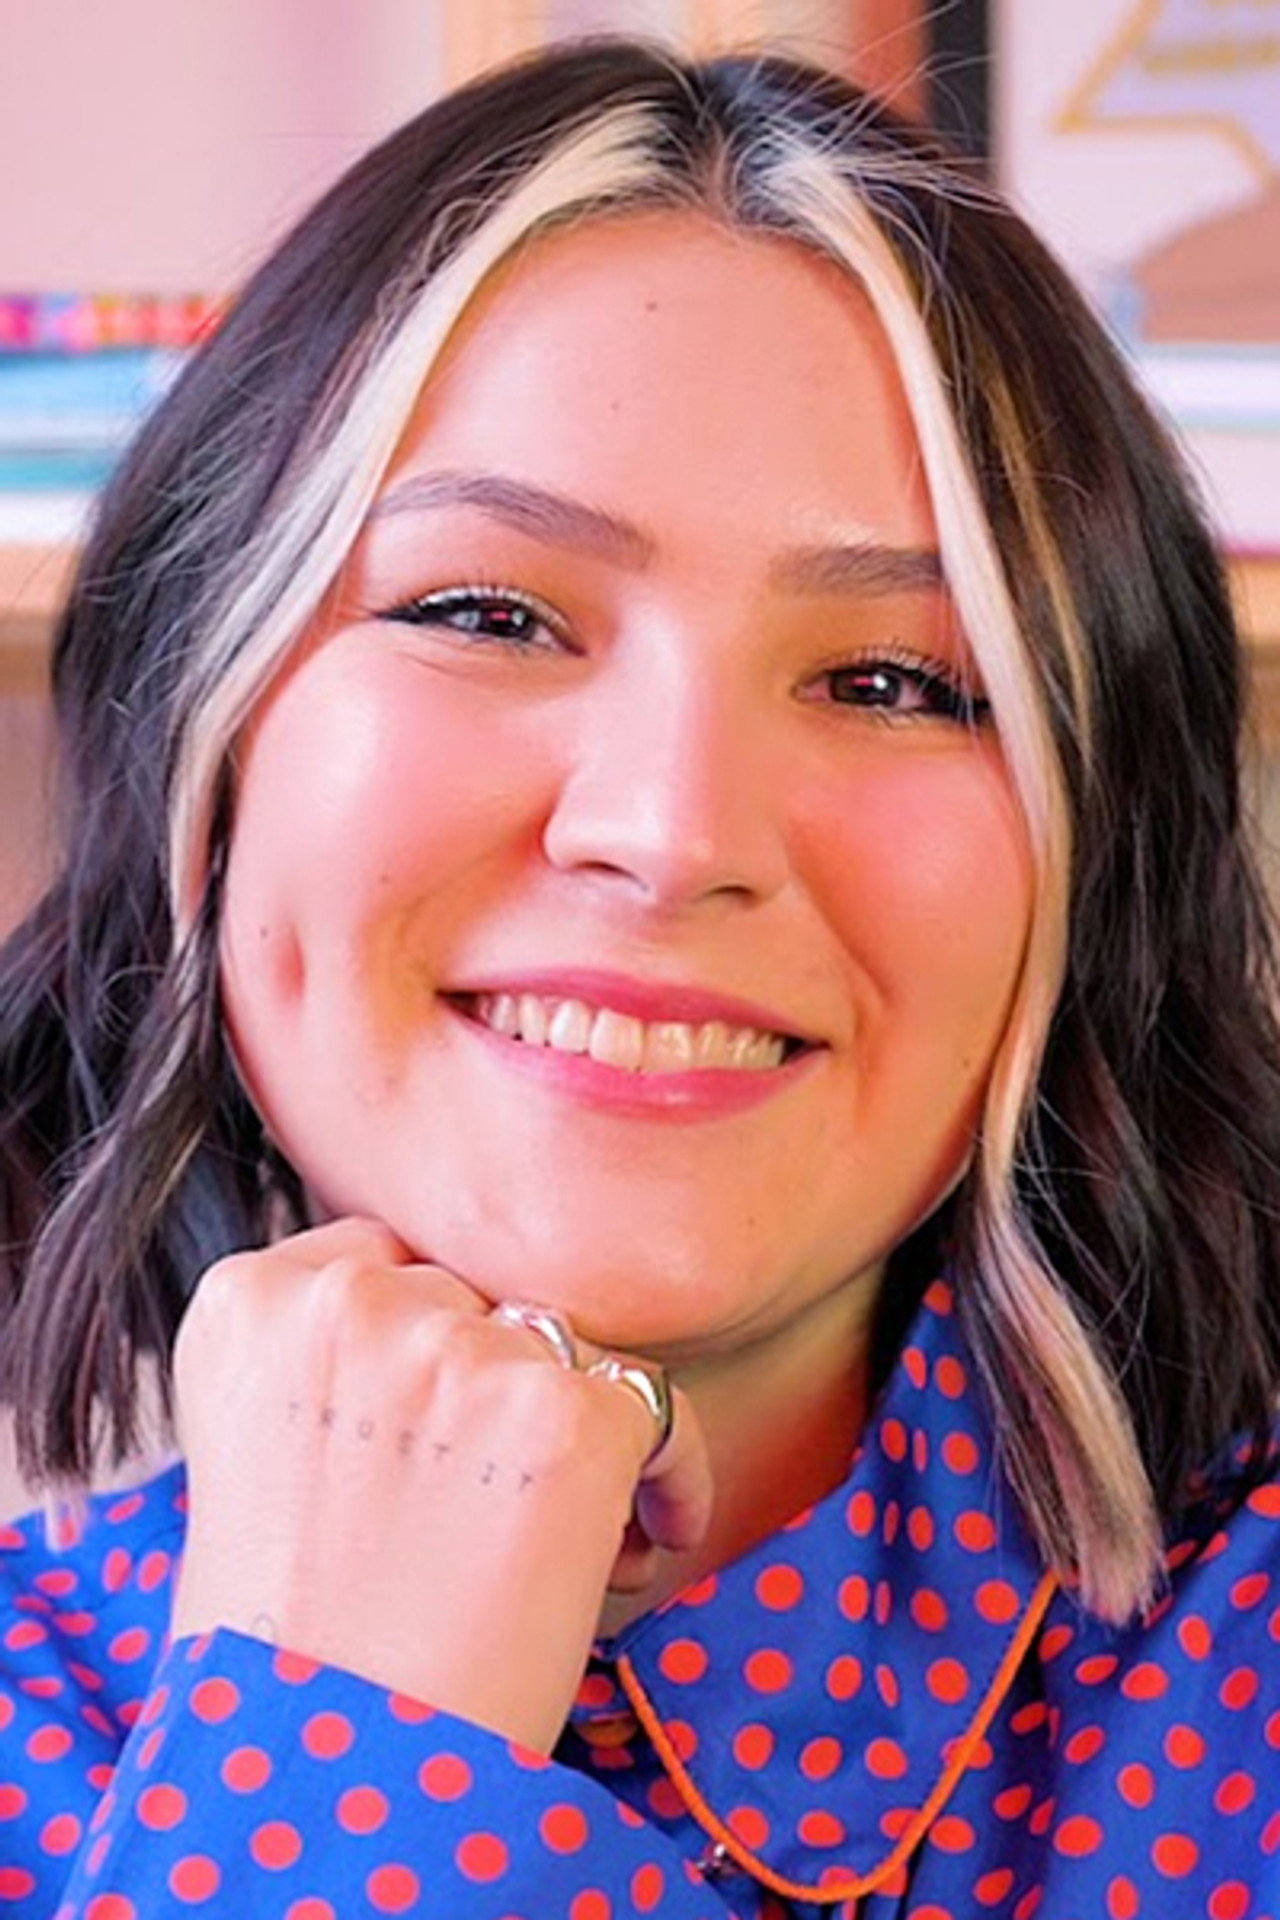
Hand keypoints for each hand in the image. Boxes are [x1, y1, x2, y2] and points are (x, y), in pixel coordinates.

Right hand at [170, 1218, 711, 1751]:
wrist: (326, 1772)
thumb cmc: (286, 1643)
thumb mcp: (259, 1453)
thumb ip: (332, 1363)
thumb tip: (452, 1329)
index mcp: (250, 1303)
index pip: (377, 1261)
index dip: (420, 1344)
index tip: (437, 1428)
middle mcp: (351, 1301)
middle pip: (470, 1301)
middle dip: (490, 1389)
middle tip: (485, 1502)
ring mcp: (463, 1349)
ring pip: (561, 1346)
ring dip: (569, 1428)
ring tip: (553, 1539)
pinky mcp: (568, 1413)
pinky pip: (655, 1405)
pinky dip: (668, 1474)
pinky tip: (645, 1537)